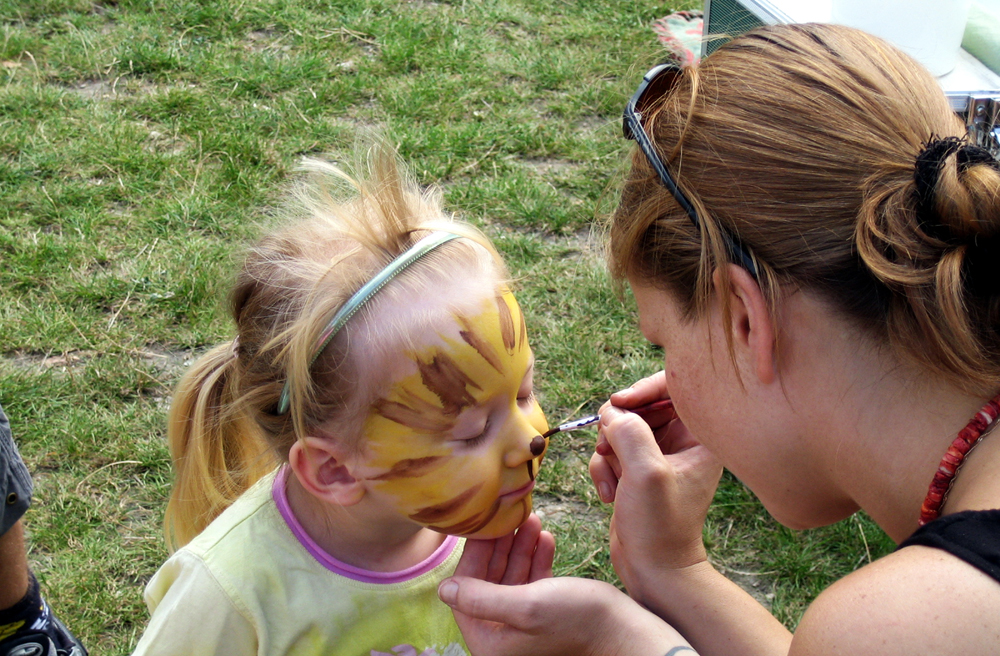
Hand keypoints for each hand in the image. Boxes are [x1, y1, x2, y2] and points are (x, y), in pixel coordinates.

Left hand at [437, 514, 690, 655]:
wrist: (624, 630)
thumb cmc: (578, 619)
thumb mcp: (525, 605)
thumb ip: (482, 598)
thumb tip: (444, 589)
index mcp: (491, 640)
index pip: (467, 589)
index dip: (475, 554)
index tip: (486, 523)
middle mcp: (504, 635)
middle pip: (488, 580)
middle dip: (500, 546)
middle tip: (510, 516)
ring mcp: (525, 624)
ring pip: (512, 576)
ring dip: (520, 546)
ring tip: (532, 519)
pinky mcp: (545, 613)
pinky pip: (532, 581)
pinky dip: (536, 558)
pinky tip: (545, 536)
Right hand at [589, 372, 722, 598]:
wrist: (653, 570)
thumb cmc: (660, 526)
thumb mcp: (646, 473)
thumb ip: (630, 432)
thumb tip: (612, 412)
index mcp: (702, 436)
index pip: (675, 387)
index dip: (643, 388)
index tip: (620, 403)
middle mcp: (683, 441)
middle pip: (641, 405)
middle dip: (619, 425)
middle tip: (607, 445)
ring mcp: (659, 455)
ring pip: (620, 428)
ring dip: (607, 450)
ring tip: (612, 479)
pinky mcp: (638, 469)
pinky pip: (611, 450)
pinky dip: (603, 468)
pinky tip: (610, 494)